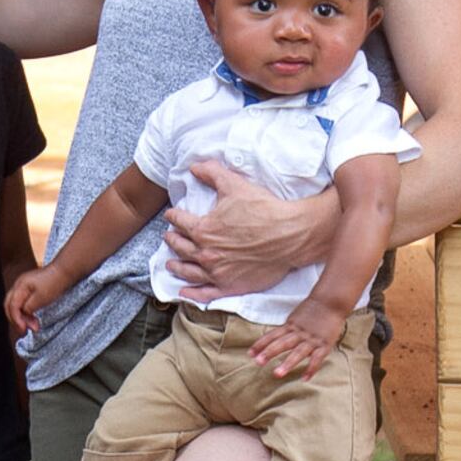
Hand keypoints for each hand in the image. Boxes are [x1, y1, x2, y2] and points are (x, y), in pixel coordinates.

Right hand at [4, 262, 58, 335]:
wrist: (64, 271)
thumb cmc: (55, 282)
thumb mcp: (41, 298)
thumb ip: (28, 307)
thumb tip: (23, 314)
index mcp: (20, 286)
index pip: (12, 306)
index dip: (16, 319)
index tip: (24, 329)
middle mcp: (19, 285)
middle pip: (9, 305)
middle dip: (16, 320)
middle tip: (24, 330)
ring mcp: (23, 286)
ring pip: (16, 305)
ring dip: (22, 317)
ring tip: (34, 326)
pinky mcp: (29, 288)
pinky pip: (22, 303)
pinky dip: (26, 312)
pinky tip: (33, 319)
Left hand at [161, 162, 336, 300]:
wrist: (290, 234)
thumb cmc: (264, 210)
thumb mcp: (234, 185)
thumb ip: (212, 173)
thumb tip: (195, 166)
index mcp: (203, 229)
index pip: (180, 222)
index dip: (174, 216)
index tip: (172, 215)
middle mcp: (206, 254)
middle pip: (181, 247)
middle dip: (173, 240)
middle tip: (170, 237)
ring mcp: (217, 273)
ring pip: (189, 272)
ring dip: (177, 266)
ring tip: (171, 264)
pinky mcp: (231, 286)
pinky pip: (205, 294)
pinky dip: (192, 294)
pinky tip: (184, 293)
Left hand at [251, 307, 341, 378]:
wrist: (331, 301)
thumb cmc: (313, 309)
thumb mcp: (296, 317)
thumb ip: (287, 328)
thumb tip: (274, 338)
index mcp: (291, 325)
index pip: (273, 335)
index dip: (261, 344)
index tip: (250, 354)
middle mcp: (299, 332)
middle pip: (282, 343)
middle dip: (269, 353)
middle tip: (258, 362)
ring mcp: (312, 339)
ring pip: (298, 352)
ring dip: (287, 363)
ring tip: (277, 374)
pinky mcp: (325, 344)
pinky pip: (317, 358)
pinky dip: (311, 368)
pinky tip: (304, 379)